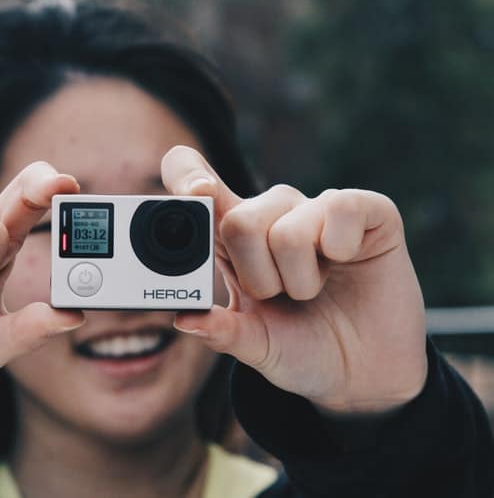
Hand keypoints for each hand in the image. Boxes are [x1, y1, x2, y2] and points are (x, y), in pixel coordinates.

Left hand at [162, 146, 426, 415]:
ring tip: (312, 289)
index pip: (196, 178)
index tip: (196, 194)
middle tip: (278, 296)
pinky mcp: (364, 209)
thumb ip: (222, 330)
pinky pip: (340, 209)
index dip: (187, 173)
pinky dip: (340, 249)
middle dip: (257, 280)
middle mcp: (270, 212)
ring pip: (286, 233)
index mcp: (232, 237)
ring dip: (299, 281)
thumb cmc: (302, 349)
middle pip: (238, 223)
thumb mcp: (255, 346)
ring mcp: (316, 208)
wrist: (363, 374)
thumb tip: (184, 318)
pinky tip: (346, 261)